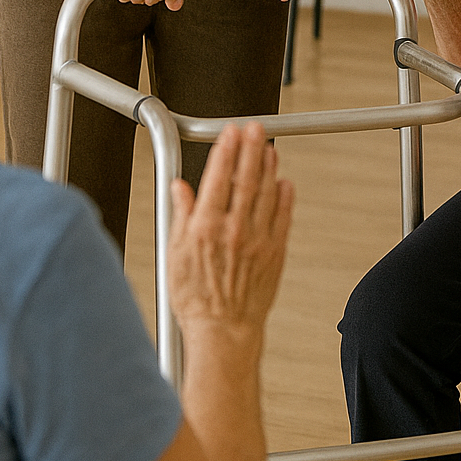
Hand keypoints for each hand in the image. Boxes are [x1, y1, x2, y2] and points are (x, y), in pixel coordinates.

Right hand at [167, 122, 293, 336]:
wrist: (223, 332)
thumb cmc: (196, 299)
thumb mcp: (176, 254)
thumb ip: (181, 216)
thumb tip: (179, 188)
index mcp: (206, 228)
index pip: (218, 178)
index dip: (226, 151)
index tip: (230, 133)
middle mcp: (234, 230)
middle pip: (246, 179)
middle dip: (251, 148)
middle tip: (256, 128)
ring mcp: (258, 240)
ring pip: (266, 193)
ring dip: (268, 167)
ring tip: (269, 147)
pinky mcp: (275, 252)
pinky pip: (283, 217)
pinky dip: (284, 197)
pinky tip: (283, 182)